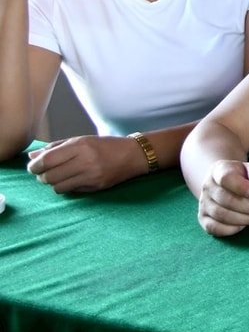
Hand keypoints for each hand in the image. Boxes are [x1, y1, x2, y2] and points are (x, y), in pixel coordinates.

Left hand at [26, 135, 145, 193]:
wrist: (133, 155)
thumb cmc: (105, 146)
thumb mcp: (81, 140)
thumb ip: (56, 148)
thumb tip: (32, 157)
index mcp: (81, 146)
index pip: (48, 160)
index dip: (35, 165)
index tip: (33, 166)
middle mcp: (85, 161)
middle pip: (49, 176)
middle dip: (42, 176)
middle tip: (43, 173)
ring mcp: (91, 176)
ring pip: (57, 186)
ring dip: (53, 183)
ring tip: (58, 176)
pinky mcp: (95, 187)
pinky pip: (70, 191)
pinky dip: (66, 187)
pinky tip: (71, 180)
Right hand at [197, 160, 248, 236]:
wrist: (226, 184)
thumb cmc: (244, 177)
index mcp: (218, 170)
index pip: (226, 178)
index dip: (242, 187)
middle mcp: (207, 186)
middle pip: (225, 199)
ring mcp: (203, 203)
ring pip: (221, 215)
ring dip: (244, 219)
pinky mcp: (203, 218)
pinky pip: (214, 228)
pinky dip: (231, 229)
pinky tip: (244, 225)